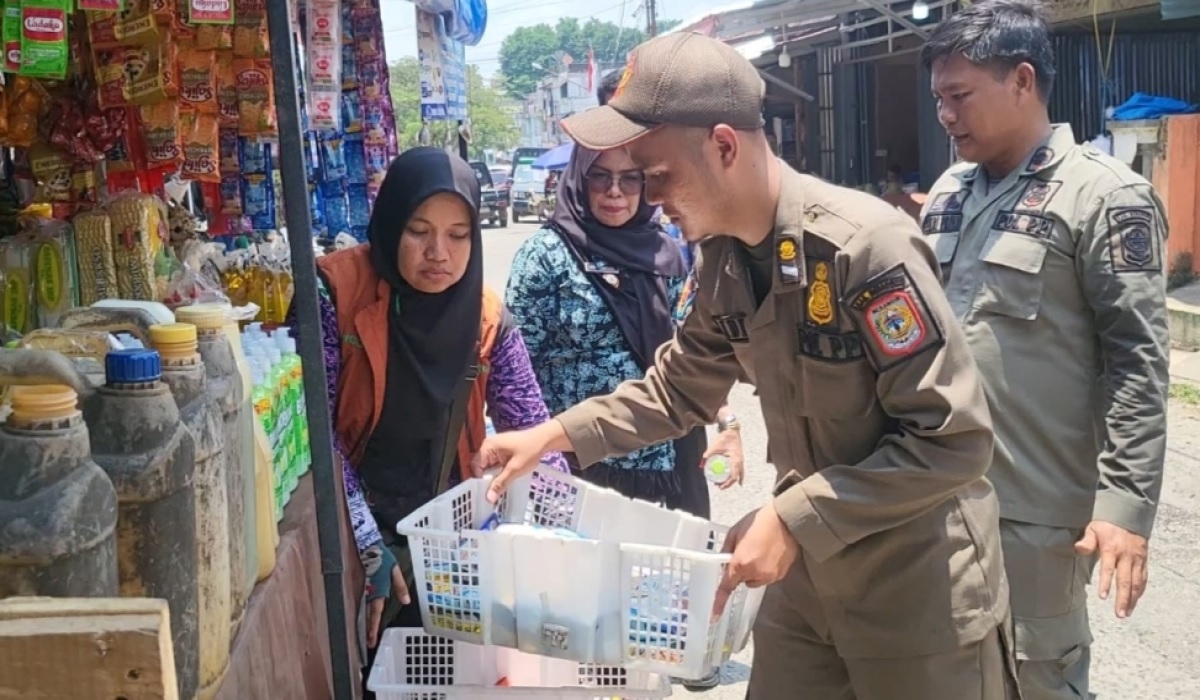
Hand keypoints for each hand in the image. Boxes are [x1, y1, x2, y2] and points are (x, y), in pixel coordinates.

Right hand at [365, 546, 410, 648]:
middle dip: (368, 630)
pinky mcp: (359, 585)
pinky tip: (361, 617)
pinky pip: (360, 601)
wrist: (367, 546)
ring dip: (364, 623)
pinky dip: (361, 611)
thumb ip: (400, 586)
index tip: (371, 640)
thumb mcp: (395, 570)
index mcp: (378, 591)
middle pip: (368, 615)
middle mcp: (369, 593)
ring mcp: (363, 590)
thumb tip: (407, 601)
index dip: (374, 627)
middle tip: (368, 643)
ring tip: (365, 636)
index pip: (375, 613)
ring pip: (363, 610)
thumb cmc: (383, 557)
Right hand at [476, 420, 565, 502]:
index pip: (476, 467)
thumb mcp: (515, 469)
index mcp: (488, 446)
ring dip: (495, 477)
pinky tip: (505, 480)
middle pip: (482, 467)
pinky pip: (496, 463)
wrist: (545, 439)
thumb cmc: (529, 450)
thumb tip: (489, 498)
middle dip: (488, 480)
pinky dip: (500, 472)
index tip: (486, 493)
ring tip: (499, 489)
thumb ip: (501, 483)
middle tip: (493, 493)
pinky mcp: (503, 450)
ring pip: (490, 466)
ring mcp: (496, 447)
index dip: (480, 481)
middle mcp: (489, 445)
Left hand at [704, 429, 744, 489]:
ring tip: (724, 484)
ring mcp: (741, 460)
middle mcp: (740, 461)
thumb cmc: (724, 437)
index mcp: (736, 460)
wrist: (731, 430)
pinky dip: (739, 476)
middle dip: (728, 483)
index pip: (734, 476)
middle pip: (736, 477)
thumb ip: (709, 453)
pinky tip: (739, 482)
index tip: (720, 486)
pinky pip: (740, 470)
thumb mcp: (715, 445)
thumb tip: (702, 461)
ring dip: (732, 480)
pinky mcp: (739, 458)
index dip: (727, 483)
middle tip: (719, 486)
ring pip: (739, 474)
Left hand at [712, 503, 797, 618]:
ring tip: (760, 550)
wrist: (787, 520)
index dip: (718, 602)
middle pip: (741, 581)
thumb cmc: (759, 522)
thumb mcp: (735, 532)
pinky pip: (766, 577)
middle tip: (745, 552)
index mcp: (740, 563)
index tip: (714, 616)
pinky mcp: (780, 575)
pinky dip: (765, 569)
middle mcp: (754, 574)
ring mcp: (769, 576)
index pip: (726, 587)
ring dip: (753, 571)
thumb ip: (726, 549)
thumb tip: (723, 562)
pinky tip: (770, 554)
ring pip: (754, 580)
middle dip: (740, 570)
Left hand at [1075, 520, 1148, 618]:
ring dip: (1133, 599)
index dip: (1106, 583)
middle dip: (1123, 598)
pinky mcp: (1144, 560)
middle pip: (1126, 581)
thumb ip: (1086, 540)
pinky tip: (1136, 600)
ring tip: (1127, 612)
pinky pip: (1143, 578)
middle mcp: (1126, 556)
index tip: (1103, 596)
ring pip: (1137, 582)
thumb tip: (1078, 549)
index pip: (1109, 569)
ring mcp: (1137, 559)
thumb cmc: (1107, 523)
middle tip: (1120, 614)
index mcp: (1112, 549)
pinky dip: (1140, 590)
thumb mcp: (1093, 527)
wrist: (1128, 513)